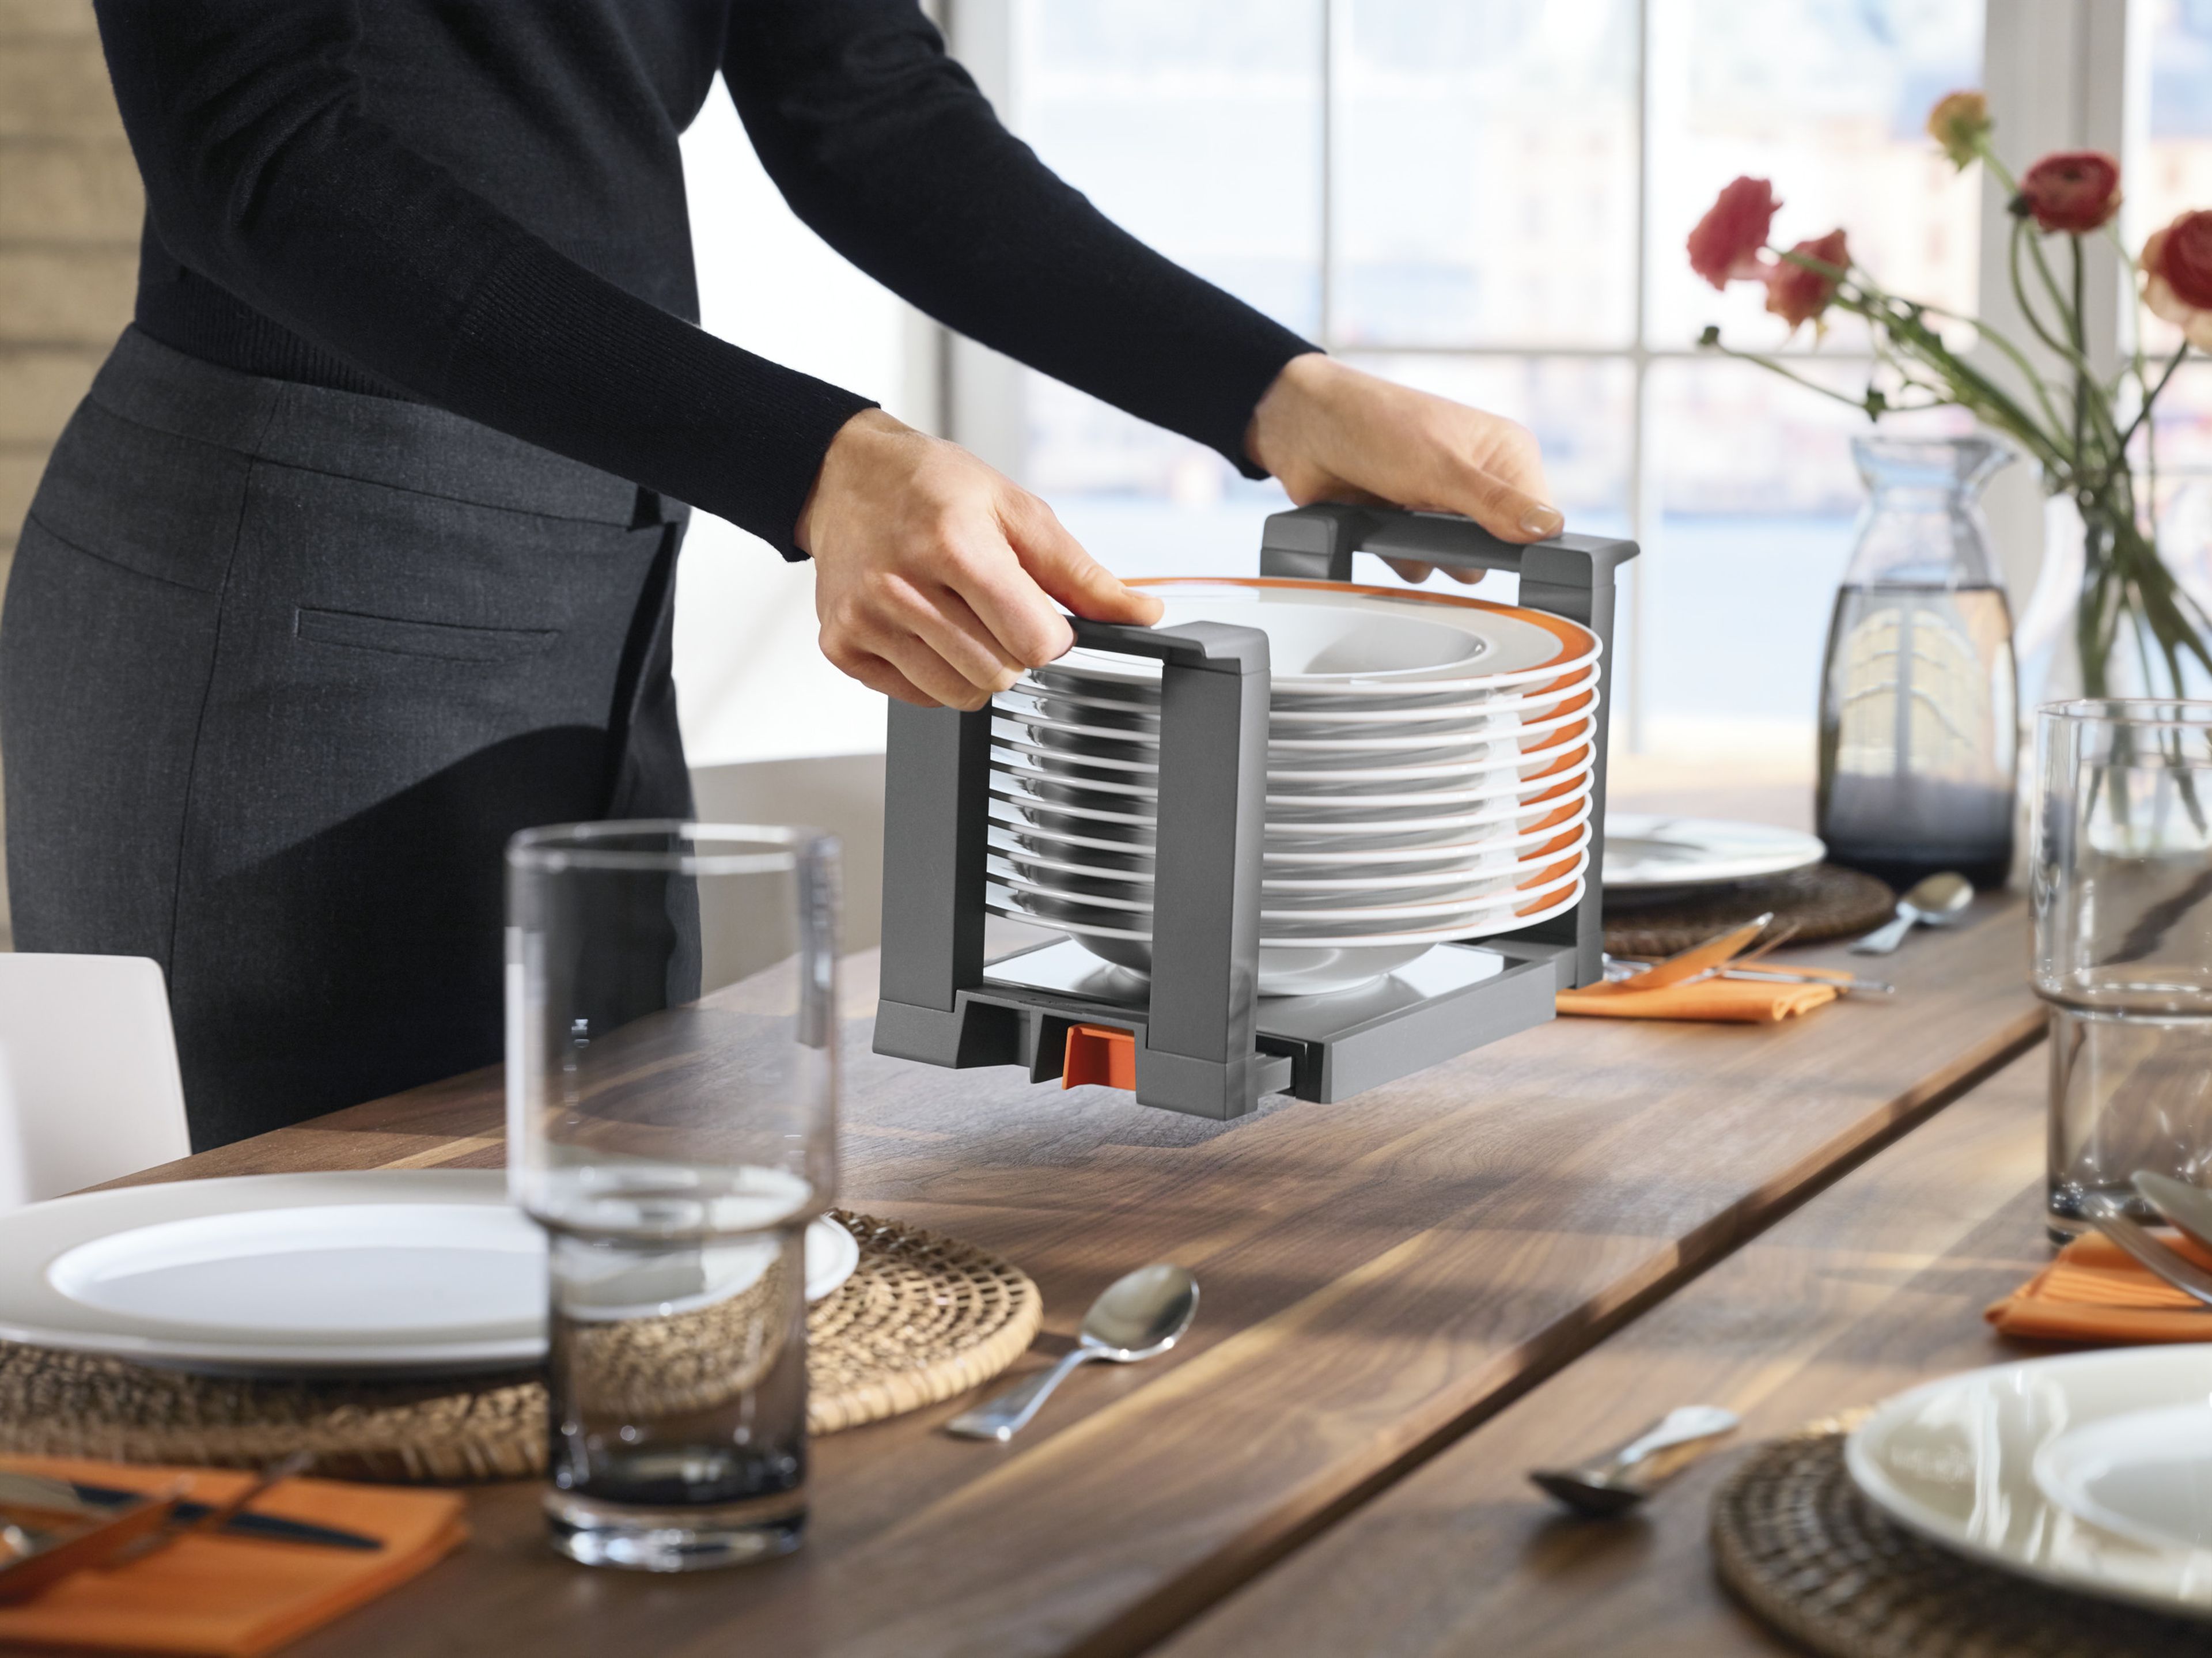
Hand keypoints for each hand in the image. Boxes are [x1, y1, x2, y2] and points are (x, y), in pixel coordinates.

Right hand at [795, 410, 1162, 708]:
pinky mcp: (841, 645)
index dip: (1052, 636)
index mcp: (955, 546)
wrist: (845, 476)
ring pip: (959, 695)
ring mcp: (866, 620)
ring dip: (975, 667)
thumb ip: (1081, 574)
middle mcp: (902, 587)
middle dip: (1014, 651)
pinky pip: (916, 698)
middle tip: (994, 610)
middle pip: (1000, 676)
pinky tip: (923, 628)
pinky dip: (931, 673)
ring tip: (959, 617)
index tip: (1039, 613)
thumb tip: (1141, 613)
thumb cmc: (933, 487)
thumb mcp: (1017, 510)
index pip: (1035, 643)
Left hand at [1245, 353, 1563, 583]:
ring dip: (1428, 555)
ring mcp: (1442, 507)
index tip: (1491, 544)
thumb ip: (1495, 503)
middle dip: (1465, 548)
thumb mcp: (1442, 466)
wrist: (1303, 430)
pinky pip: (1419, 568)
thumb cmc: (1375, 425)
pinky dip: (1397, 557)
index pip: (1540, 518)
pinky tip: (1378, 525)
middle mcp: (1480, 481)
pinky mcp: (1408, 528)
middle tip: (1432, 518)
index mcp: (1506, 454)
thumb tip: (1548, 530)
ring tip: (1401, 515)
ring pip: (1457, 566)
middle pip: (1499, 551)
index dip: (1519, 539)